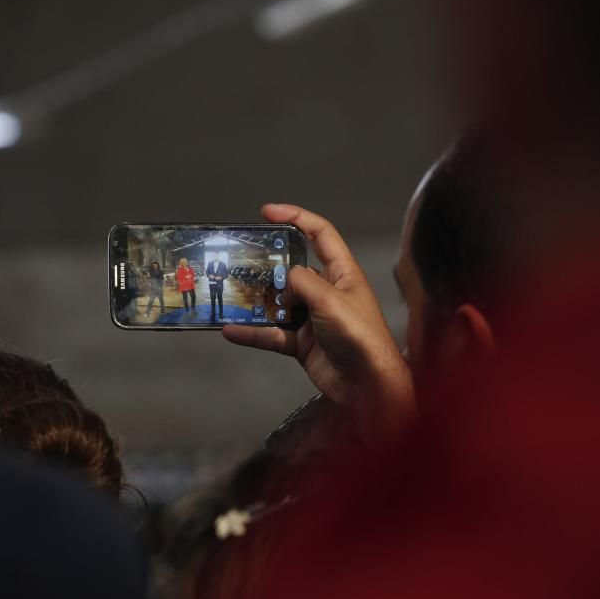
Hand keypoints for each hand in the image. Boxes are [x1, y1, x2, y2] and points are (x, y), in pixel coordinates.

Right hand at [223, 204, 414, 419]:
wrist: (367, 386)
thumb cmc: (361, 338)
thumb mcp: (331, 300)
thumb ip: (304, 282)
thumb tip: (285, 282)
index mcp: (343, 274)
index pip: (320, 234)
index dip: (296, 217)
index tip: (268, 212)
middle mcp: (327, 292)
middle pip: (292, 270)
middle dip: (269, 267)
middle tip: (243, 263)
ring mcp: (313, 318)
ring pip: (278, 303)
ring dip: (257, 302)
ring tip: (232, 296)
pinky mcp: (302, 343)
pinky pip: (272, 333)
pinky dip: (252, 333)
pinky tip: (232, 330)